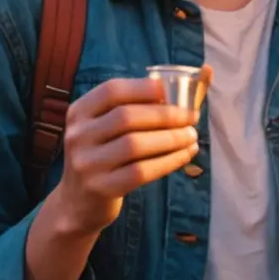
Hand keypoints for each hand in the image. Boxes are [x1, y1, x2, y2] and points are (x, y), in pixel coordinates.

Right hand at [46, 72, 209, 235]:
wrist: (79, 202)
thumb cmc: (107, 154)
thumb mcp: (108, 127)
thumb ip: (139, 104)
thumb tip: (200, 77)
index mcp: (80, 112)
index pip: (112, 91)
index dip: (145, 88)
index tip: (175, 90)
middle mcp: (78, 135)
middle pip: (126, 117)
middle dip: (165, 115)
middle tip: (191, 117)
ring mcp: (86, 163)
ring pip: (134, 145)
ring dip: (171, 138)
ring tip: (192, 136)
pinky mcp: (100, 188)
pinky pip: (141, 171)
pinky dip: (169, 161)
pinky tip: (185, 155)